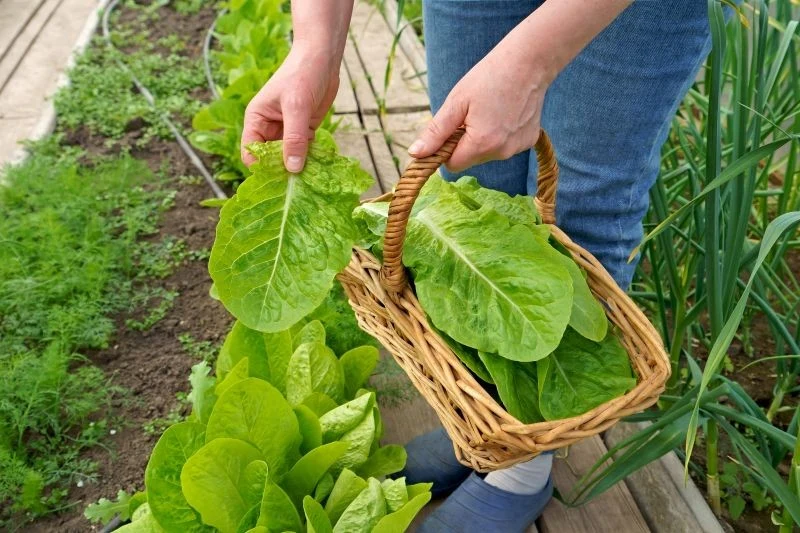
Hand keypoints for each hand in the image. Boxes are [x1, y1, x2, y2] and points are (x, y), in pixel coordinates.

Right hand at [241, 47, 339, 170]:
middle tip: (296, 185)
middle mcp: (269, 128)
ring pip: (288, 157)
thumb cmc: (302, 75)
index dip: (261, 167)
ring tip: (309, 180)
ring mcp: (287, 130)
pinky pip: (304, 151)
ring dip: (297, 167)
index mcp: (256, 120)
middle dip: (280, 171)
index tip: (278, 179)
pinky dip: (310, 160)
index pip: (251, 152)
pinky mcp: (304, 131)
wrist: (322, 59)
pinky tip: (318, 170)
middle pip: (269, 159)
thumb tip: (291, 168)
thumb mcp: (296, 106)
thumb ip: (294, 138)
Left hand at [408, 38, 553, 171]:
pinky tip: (505, 113)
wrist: (529, 61)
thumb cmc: (489, 77)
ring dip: (482, 139)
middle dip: (464, 143)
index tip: (450, 129)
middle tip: (470, 114)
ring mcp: (518, 148)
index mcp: (481, 144)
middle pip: (470, 159)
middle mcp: (502, 152)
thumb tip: (415, 154)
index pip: (452, 165)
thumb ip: (435, 132)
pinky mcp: (530, 141)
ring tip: (489, 110)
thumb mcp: (456, 102)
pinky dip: (501, 134)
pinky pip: (505, 146)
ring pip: (488, 153)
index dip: (446, 149)